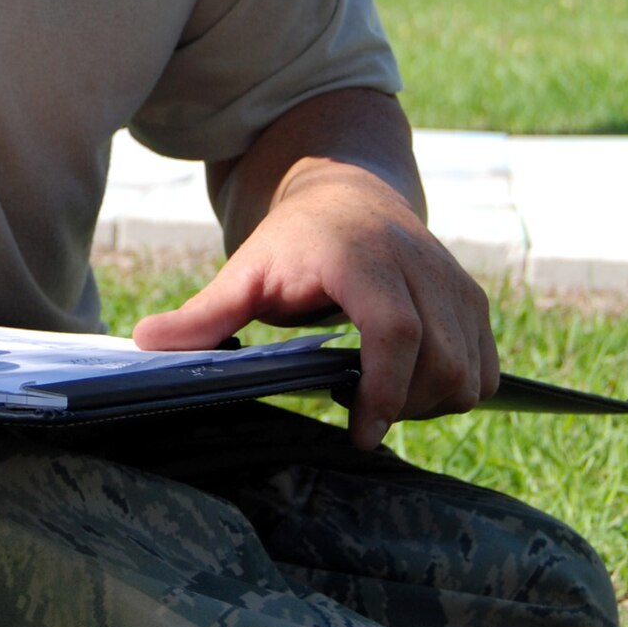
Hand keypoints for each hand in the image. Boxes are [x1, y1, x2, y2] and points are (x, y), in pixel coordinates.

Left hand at [132, 162, 497, 449]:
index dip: (384, 390)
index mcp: (361, 260)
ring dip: (429, 401)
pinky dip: (454, 389)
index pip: (396, 333)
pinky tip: (408, 382)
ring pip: (469, 371)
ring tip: (377, 391)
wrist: (346, 193)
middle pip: (441, 362)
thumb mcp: (244, 270)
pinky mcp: (473, 299)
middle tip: (357, 411)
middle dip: (402, 406)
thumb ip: (203, 313)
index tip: (359, 432)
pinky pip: (486, 366)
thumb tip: (142, 342)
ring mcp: (454, 282)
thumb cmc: (292, 242)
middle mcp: (419, 266)